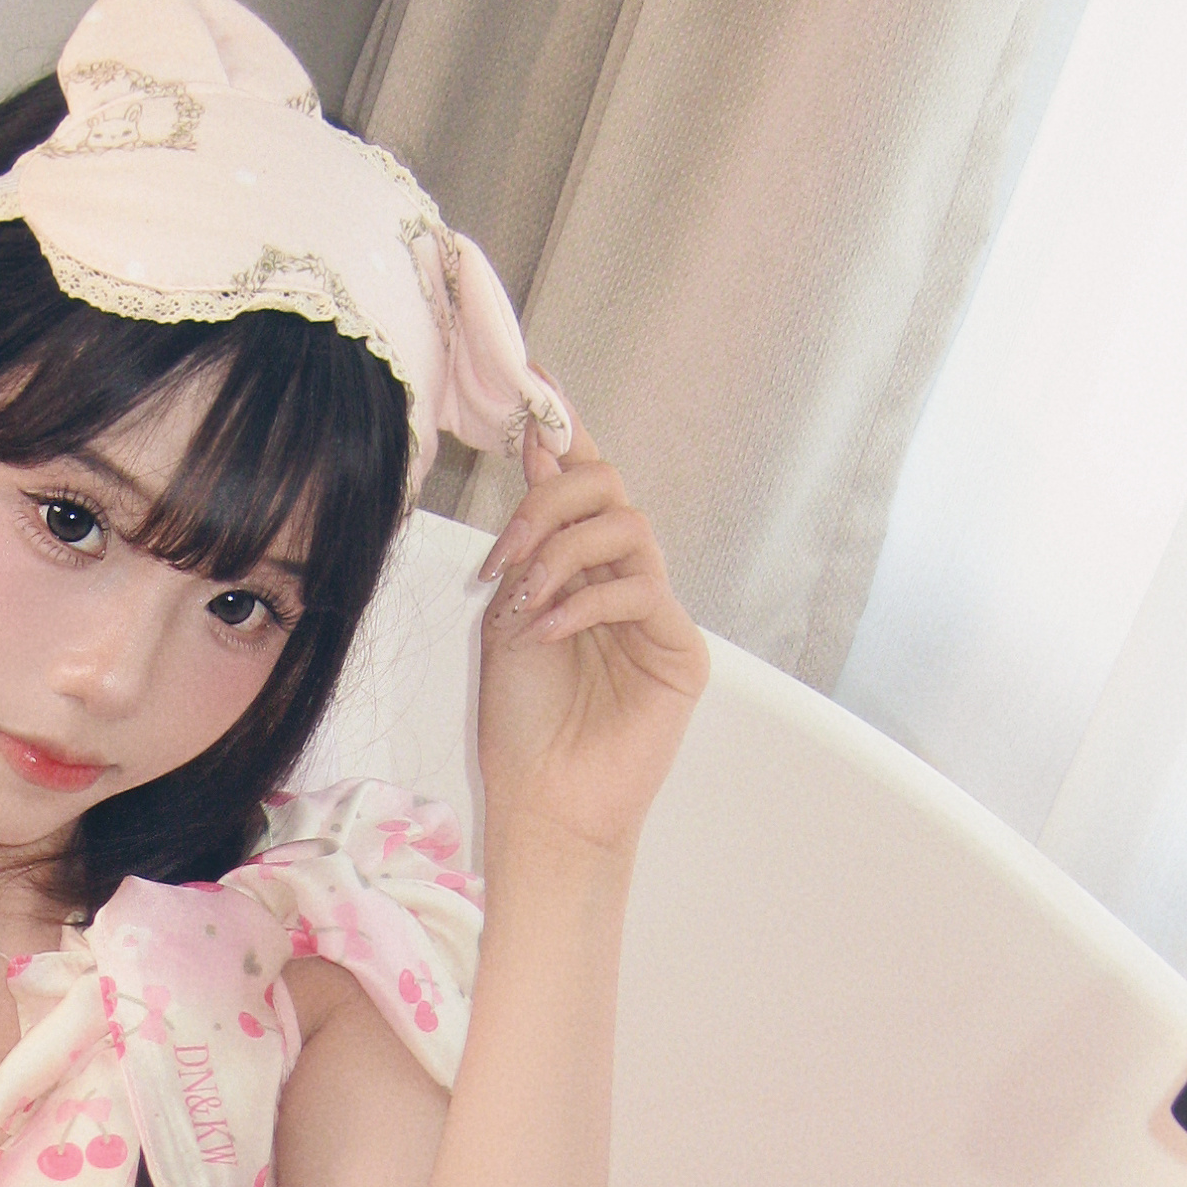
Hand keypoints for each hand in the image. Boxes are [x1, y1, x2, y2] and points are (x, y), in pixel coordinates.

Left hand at [474, 423, 707, 864]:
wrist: (542, 802)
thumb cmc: (521, 723)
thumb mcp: (508, 613)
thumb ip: (529, 541)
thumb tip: (539, 450)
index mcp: (580, 570)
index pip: (582, 485)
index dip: (567, 431)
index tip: (537, 384)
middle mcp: (622, 581)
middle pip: (606, 490)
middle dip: (548, 505)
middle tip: (507, 555)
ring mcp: (656, 614)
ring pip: (627, 528)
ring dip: (562, 553)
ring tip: (524, 602)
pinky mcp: (680, 651)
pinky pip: (640, 588)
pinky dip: (584, 600)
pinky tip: (546, 631)